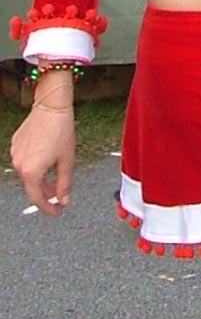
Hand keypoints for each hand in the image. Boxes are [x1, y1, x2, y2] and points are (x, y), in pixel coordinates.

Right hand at [11, 101, 75, 215]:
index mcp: (31, 172)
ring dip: (41, 177)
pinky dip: (36, 164)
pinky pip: (25, 160)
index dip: (48, 208)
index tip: (57, 211)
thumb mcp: (67, 160)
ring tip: (55, 172)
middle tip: (59, 193)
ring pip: (28, 173)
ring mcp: (15, 154)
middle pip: (32, 186)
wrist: (51, 107)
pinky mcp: (15, 144)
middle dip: (46, 191)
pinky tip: (47, 157)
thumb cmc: (61, 131)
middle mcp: (19, 165)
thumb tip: (64, 200)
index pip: (38, 199)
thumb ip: (65, 184)